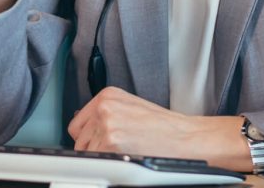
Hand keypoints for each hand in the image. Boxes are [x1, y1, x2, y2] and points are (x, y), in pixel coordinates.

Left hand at [67, 87, 251, 170]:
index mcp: (108, 95)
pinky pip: (96, 164)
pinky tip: (125, 161)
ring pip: (86, 154)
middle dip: (94, 149)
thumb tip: (86, 131)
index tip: (97, 145)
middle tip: (117, 151)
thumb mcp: (130, 108)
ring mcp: (107, 124)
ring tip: (124, 155)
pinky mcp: (112, 143)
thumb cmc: (163, 127)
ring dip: (101, 159)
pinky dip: (108, 167)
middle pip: (79, 140)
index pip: (77, 124)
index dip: (88, 138)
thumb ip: (107, 114)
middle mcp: (104, 107)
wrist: (186, 137)